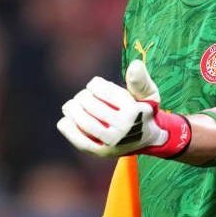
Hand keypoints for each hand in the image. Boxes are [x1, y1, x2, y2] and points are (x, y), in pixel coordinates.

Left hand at [57, 60, 190, 157]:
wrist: (149, 139)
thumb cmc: (143, 111)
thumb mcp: (149, 94)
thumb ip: (140, 80)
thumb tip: (135, 64)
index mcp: (132, 111)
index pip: (101, 90)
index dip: (94, 84)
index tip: (95, 86)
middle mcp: (122, 128)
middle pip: (89, 104)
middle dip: (83, 96)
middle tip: (84, 97)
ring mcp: (111, 142)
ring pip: (82, 120)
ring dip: (72, 109)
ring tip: (72, 106)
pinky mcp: (101, 152)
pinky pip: (78, 139)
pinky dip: (68, 128)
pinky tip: (66, 120)